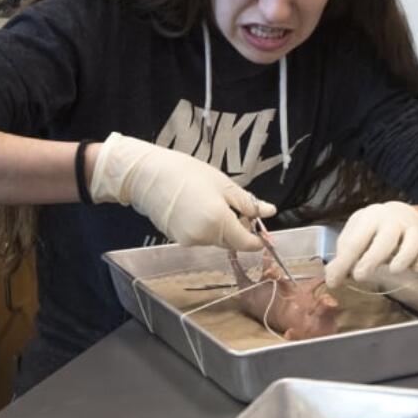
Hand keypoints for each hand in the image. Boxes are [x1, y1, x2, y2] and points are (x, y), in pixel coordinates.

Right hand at [89, 132, 273, 251]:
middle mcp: (204, 236)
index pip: (246, 243)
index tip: (261, 230)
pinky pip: (201, 238)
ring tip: (212, 202)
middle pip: (232, 242)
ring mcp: (189, 240)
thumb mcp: (224, 184)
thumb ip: (248, 203)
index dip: (257, 239)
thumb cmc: (186, 173)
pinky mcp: (178, 240)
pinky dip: (206, 228)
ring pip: (217, 240)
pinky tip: (198, 209)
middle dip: (239, 229)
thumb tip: (269, 212)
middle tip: (237, 207)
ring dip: (222, 228)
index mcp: (219, 221)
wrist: (148, 175)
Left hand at [325, 201, 417, 288]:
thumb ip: (344, 257)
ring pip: (414, 240)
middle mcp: (393, 220)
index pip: (356, 239)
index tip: (334, 281)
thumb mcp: (356, 236)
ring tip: (394, 271)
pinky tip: (415, 270)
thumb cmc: (373, 231)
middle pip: (386, 237)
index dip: (344, 261)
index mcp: (370, 217)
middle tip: (359, 276)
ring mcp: (413, 229)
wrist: (402, 215)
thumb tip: (331, 278)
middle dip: (372, 257)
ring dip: (405, 255)